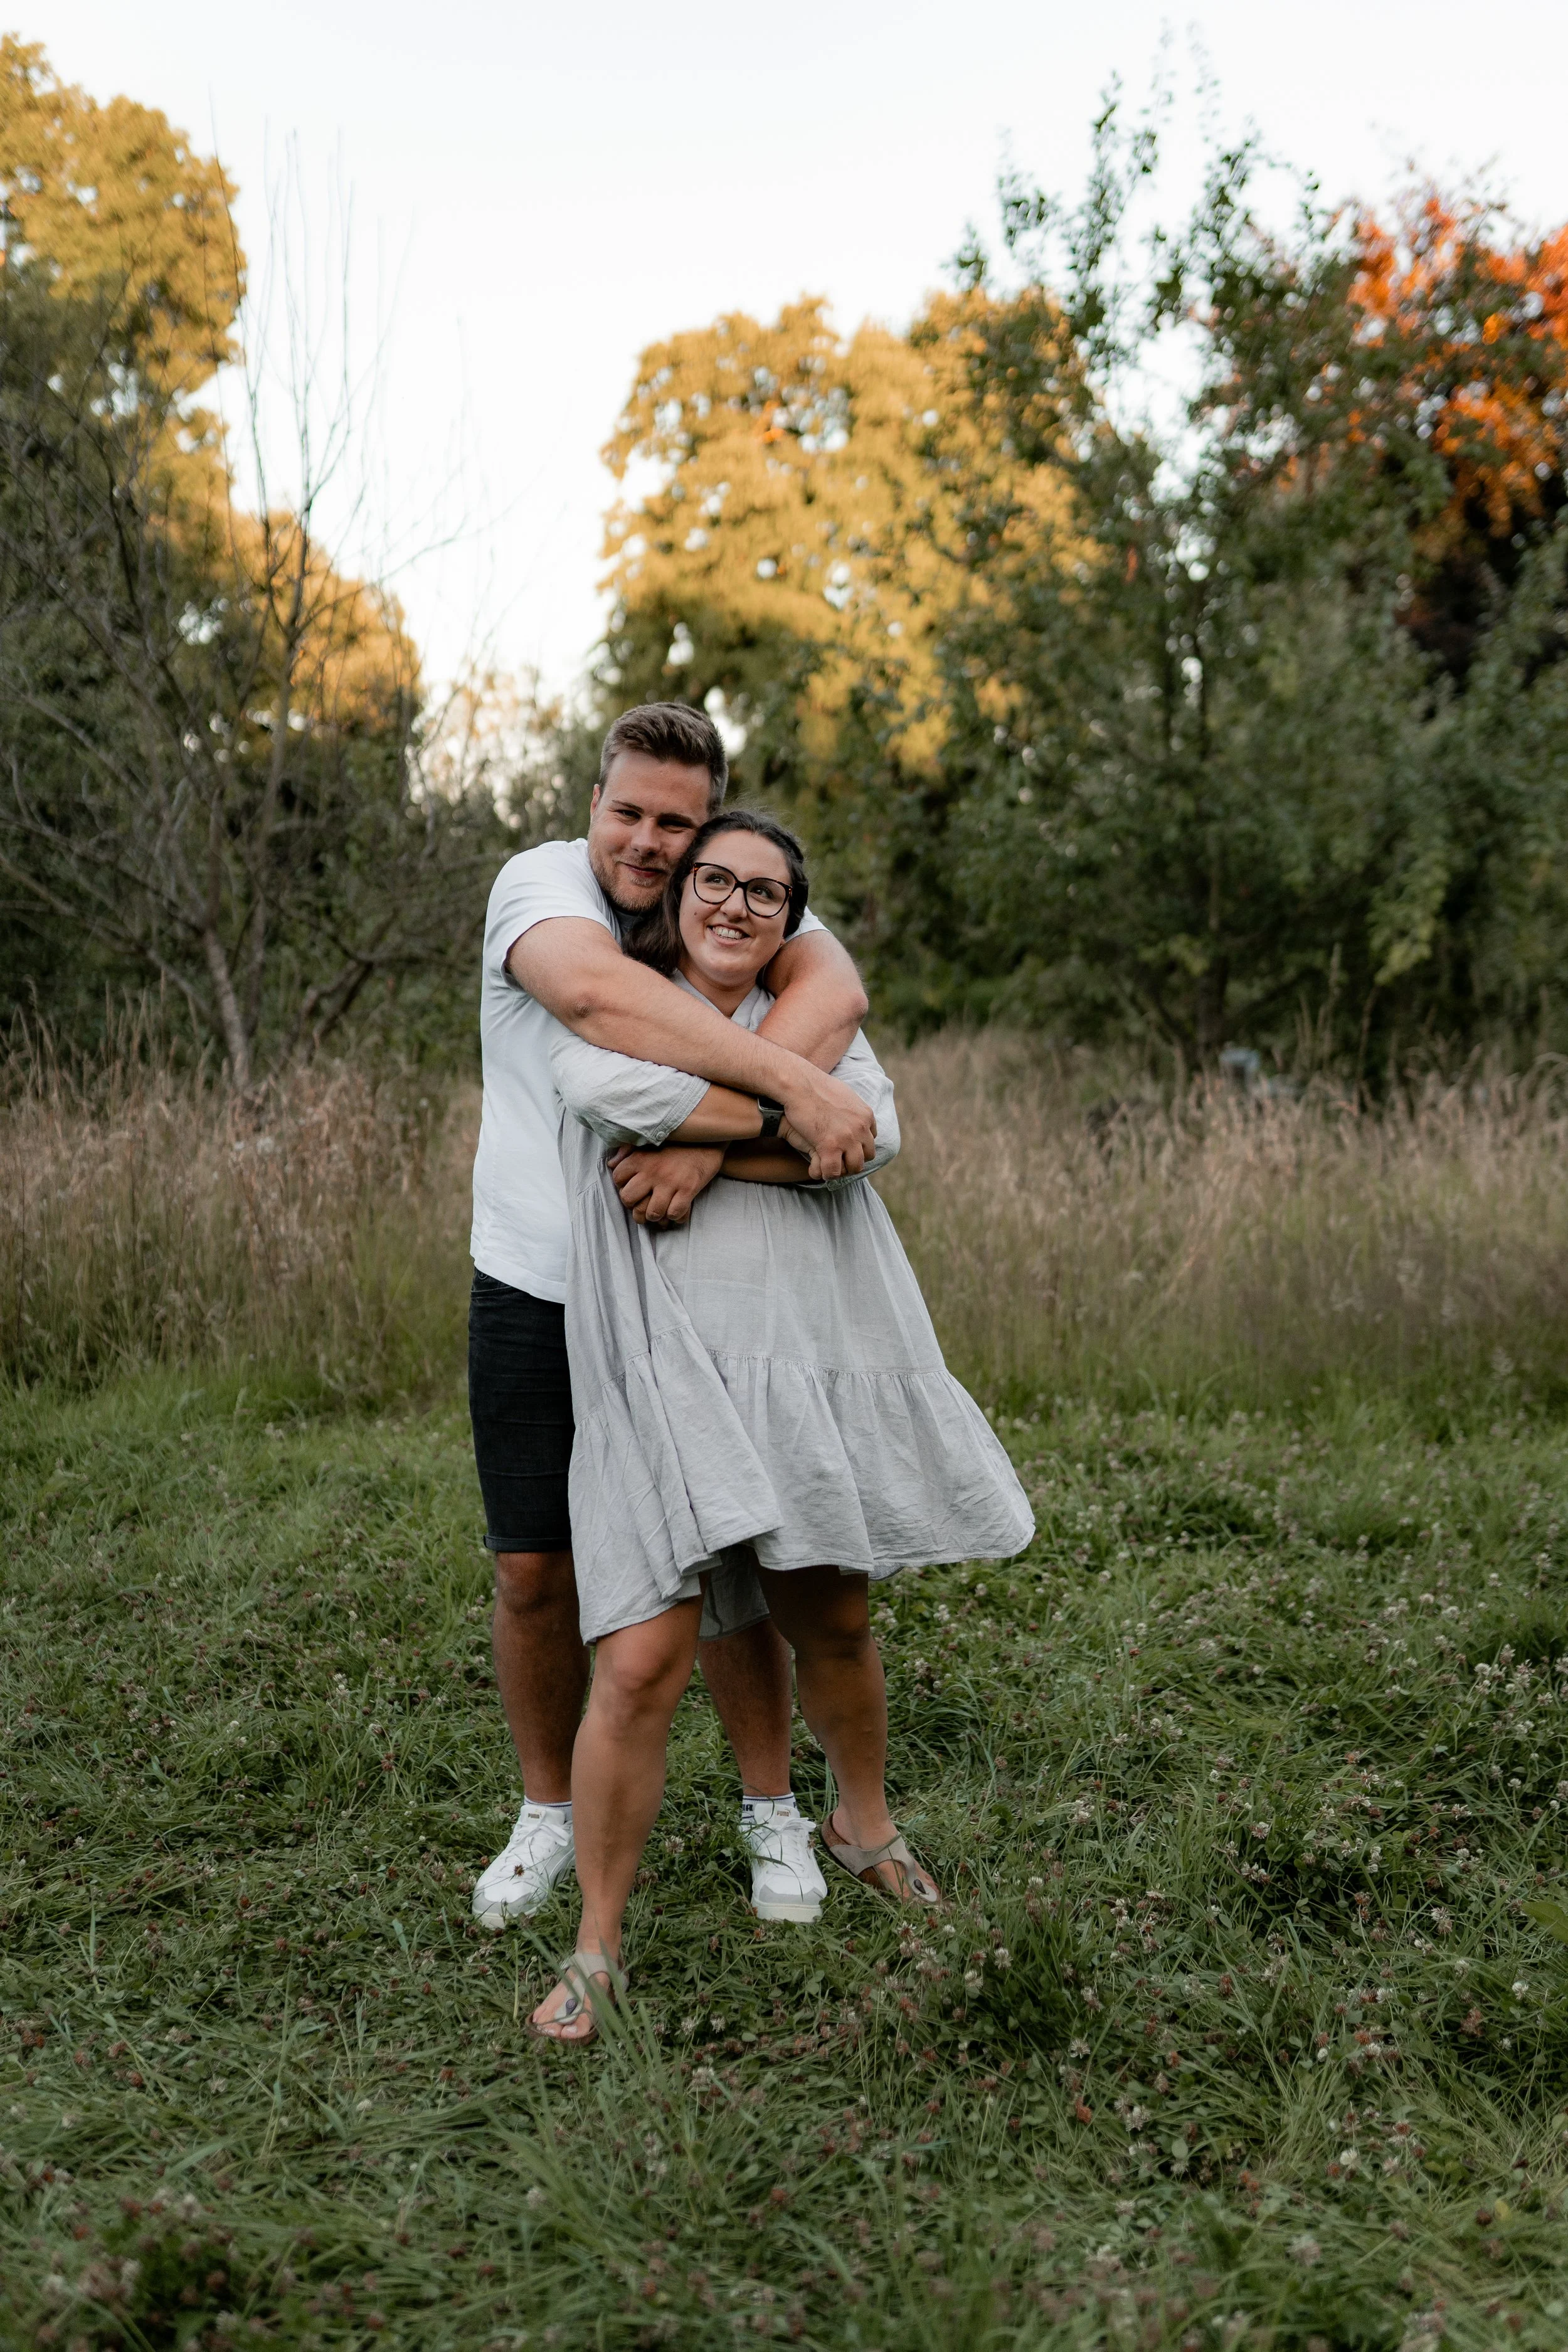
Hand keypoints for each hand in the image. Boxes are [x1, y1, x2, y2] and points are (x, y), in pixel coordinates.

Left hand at [606, 1143, 724, 1224]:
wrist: (708, 1139)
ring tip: (660, 1211)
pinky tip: (677, 1210)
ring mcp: (670, 1181)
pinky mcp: (688, 1189)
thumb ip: (627, 1151)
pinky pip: (675, 1214)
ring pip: (652, 1213)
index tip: (632, 1188)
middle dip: (634, 1206)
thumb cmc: (677, 1143)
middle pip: (628, 1199)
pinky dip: (675, 1216)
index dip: (622, 1187)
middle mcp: (652, 1171)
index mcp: (640, 1158)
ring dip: (655, 1216)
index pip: (617, 1179)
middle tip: (643, 1205)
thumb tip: (611, 1164)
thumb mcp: (650, 1141)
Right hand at [777, 1064, 875, 1180]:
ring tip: (828, 1167)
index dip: (857, 1145)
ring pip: (854, 1167)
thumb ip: (850, 1106)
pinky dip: (825, 1174)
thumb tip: (848, 1110)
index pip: (871, 1139)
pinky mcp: (830, 1146)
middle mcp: (861, 1128)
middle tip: (836, 1159)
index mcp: (866, 1114)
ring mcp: (847, 1138)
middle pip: (867, 1155)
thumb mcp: (843, 1093)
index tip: (845, 1147)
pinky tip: (815, 1170)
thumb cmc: (814, 1085)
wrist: (799, 1083)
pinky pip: (833, 1172)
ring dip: (842, 1169)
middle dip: (852, 1159)